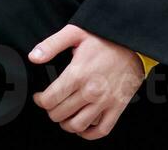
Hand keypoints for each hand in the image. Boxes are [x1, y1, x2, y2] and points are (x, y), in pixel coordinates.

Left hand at [29, 24, 143, 138]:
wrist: (134, 42)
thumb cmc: (105, 38)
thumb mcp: (76, 32)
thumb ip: (51, 44)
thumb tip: (33, 57)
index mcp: (77, 74)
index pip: (49, 100)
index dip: (40, 100)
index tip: (41, 96)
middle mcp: (90, 91)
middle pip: (60, 115)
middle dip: (52, 111)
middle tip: (53, 104)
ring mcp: (105, 101)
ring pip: (77, 126)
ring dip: (67, 124)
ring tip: (66, 115)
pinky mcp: (118, 106)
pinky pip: (101, 130)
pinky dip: (89, 134)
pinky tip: (83, 126)